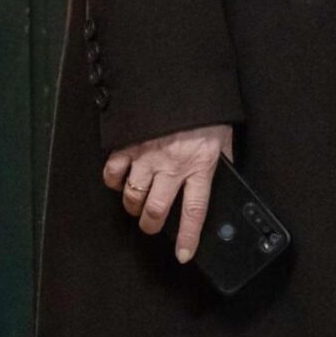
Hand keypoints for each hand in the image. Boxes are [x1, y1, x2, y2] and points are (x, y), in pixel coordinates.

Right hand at [102, 123, 234, 262]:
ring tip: (138, 205)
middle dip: (151, 225)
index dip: (188, 236)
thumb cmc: (205, 112)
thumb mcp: (222, 138)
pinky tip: (121, 181)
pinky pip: (113, 173)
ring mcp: (147, 157)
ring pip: (133, 197)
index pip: (195, 211)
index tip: (183, 255)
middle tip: (152, 225)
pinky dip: (114, 182)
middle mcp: (172, 167)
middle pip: (156, 210)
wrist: (182, 81)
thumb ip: (219, 162)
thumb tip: (222, 181)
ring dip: (133, 206)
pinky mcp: (128, 145)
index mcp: (200, 166)